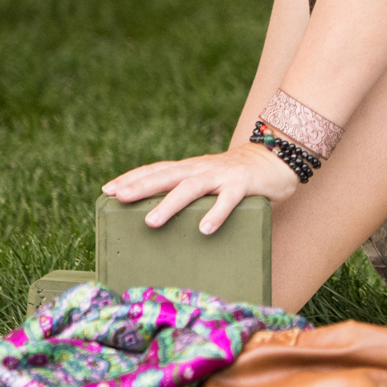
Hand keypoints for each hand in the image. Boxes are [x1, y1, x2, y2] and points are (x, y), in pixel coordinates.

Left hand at [102, 143, 299, 233]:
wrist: (278, 157)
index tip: (108, 190)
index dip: (133, 177)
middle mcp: (203, 168)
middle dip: (141, 186)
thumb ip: (192, 195)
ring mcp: (223, 175)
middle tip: (118, 198)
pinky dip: (216, 213)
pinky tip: (205, 229)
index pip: (158, 169)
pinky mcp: (244, 183)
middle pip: (167, 175)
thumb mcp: (211, 181)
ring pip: (192, 187)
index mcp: (192, 168)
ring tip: (151, 221)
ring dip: (169, 203)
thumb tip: (162, 222)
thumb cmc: (239, 177)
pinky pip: (229, 199)